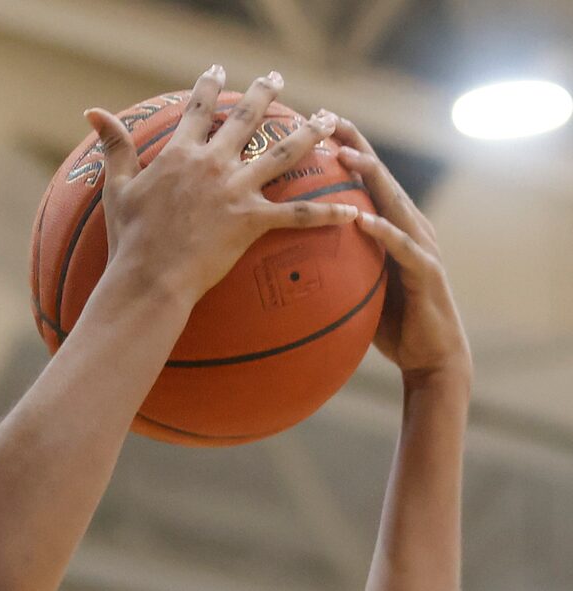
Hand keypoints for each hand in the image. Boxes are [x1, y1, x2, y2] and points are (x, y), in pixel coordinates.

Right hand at [85, 70, 357, 305]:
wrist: (147, 280)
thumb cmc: (128, 239)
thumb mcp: (116, 188)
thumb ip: (114, 147)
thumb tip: (93, 112)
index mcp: (181, 155)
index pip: (198, 109)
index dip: (208, 86)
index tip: (218, 70)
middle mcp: (214, 164)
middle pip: (248, 119)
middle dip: (265, 94)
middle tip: (277, 79)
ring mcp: (236, 191)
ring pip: (284, 154)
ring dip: (312, 133)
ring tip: (332, 118)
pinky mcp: (253, 220)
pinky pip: (297, 214)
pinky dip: (326, 214)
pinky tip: (351, 211)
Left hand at [329, 121, 469, 383]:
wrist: (430, 354)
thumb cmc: (388, 321)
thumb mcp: (351, 286)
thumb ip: (327, 265)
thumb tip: (278, 262)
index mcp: (390, 225)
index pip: (364, 180)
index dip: (344, 148)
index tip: (314, 122)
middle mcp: (408, 226)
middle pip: (379, 177)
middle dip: (355, 145)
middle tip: (329, 118)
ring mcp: (420, 245)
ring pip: (394, 202)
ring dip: (372, 177)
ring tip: (346, 156)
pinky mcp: (426, 272)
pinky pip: (402, 249)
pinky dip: (384, 233)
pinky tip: (364, 221)